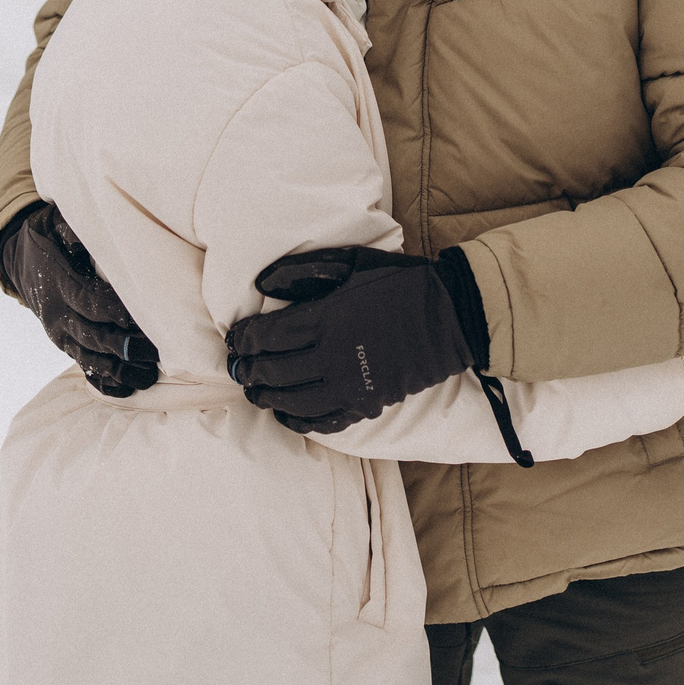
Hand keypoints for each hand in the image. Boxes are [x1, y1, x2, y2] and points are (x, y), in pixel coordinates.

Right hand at [0, 201, 158, 397]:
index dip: (114, 311)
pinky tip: (127, 389)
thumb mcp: (54, 223)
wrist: (21, 260)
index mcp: (59, 282)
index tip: (142, 316)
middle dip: (124, 346)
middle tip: (156, 353)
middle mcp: (58, 313)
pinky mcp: (64, 345)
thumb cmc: (50, 237)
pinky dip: (104, 381)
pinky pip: (82, 367)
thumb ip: (72, 229)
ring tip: (148, 376)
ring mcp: (60, 333)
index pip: (90, 300)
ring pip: (89, 357)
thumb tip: (91, 229)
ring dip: (119, 369)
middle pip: (93, 335)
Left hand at [224, 246, 482, 433]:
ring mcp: (349, 385)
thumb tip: (261, 285)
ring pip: (292, 401)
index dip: (243, 341)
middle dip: (248, 371)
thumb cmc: (398, 282)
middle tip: (237, 368)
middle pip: (273, 372)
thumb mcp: (350, 262)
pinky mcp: (366, 404)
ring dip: (266, 397)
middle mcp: (332, 357)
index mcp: (325, 318)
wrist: (449, 316)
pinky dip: (298, 421)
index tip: (234, 340)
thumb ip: (302, 271)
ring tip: (254, 390)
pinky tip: (286, 413)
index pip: (267, 337)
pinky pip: (323, 421)